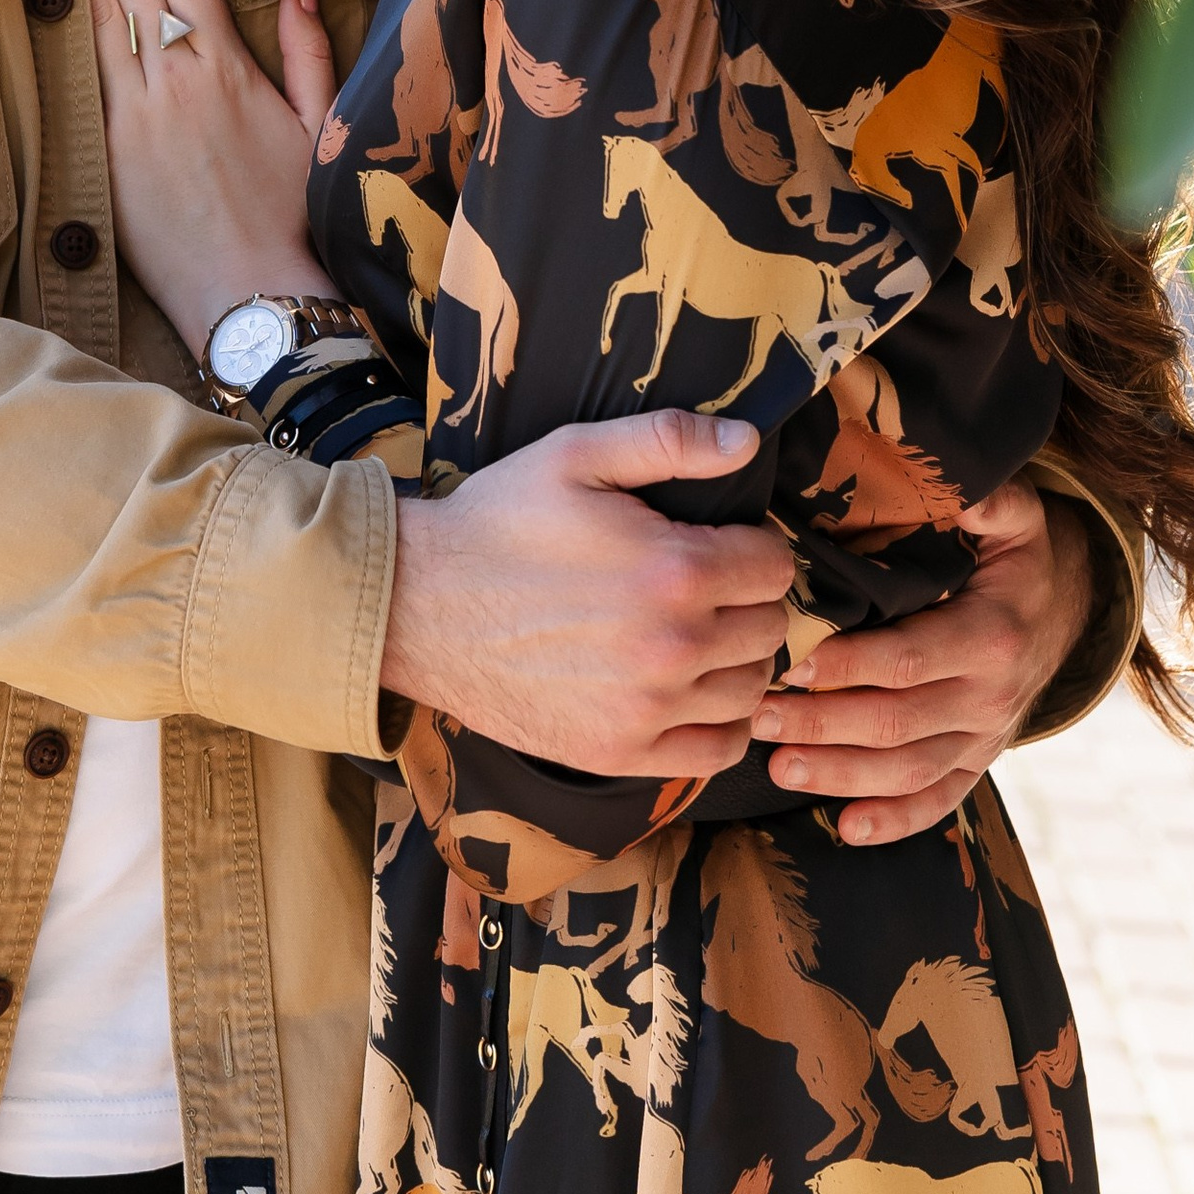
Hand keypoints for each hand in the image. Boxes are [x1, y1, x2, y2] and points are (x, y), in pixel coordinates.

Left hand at [70, 0, 335, 353]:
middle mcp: (176, 81)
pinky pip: (81, 74)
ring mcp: (135, 117)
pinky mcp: (108, 154)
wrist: (259, 298)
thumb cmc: (294, 217)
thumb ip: (306, 55)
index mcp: (226, 69)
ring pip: (97, 18)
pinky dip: (63, 26)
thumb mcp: (317, 127)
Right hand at [384, 408, 790, 778]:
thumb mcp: (575, 453)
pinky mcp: (619, 753)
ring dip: (737, 660)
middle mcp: (673, 647)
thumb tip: (746, 441)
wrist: (419, 604)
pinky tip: (690, 691)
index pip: (774, 566)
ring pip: (750, 689)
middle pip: (770, 628)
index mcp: (674, 570)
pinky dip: (719, 723)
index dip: (753, 547)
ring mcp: (648, 710)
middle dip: (747, 601)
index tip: (722, 543)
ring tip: (697, 635)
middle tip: (706, 586)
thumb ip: (668, 439)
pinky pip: (716, 751)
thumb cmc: (497, 523)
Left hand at [749, 480, 1093, 846]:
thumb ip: (991, 501)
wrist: (1065, 612)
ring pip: (909, 771)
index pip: (909, 660)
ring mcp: (984, 737)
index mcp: (991, 635)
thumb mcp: (1016, 517)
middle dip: (823, 725)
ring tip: (778, 769)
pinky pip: (939, 800)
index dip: (850, 667)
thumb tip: (963, 492)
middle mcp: (990, 696)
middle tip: (758, 717)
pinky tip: (847, 828)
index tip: (793, 664)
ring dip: (841, 775)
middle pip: (897, 724)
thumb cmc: (1016, 556)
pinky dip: (895, 820)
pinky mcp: (977, 761)